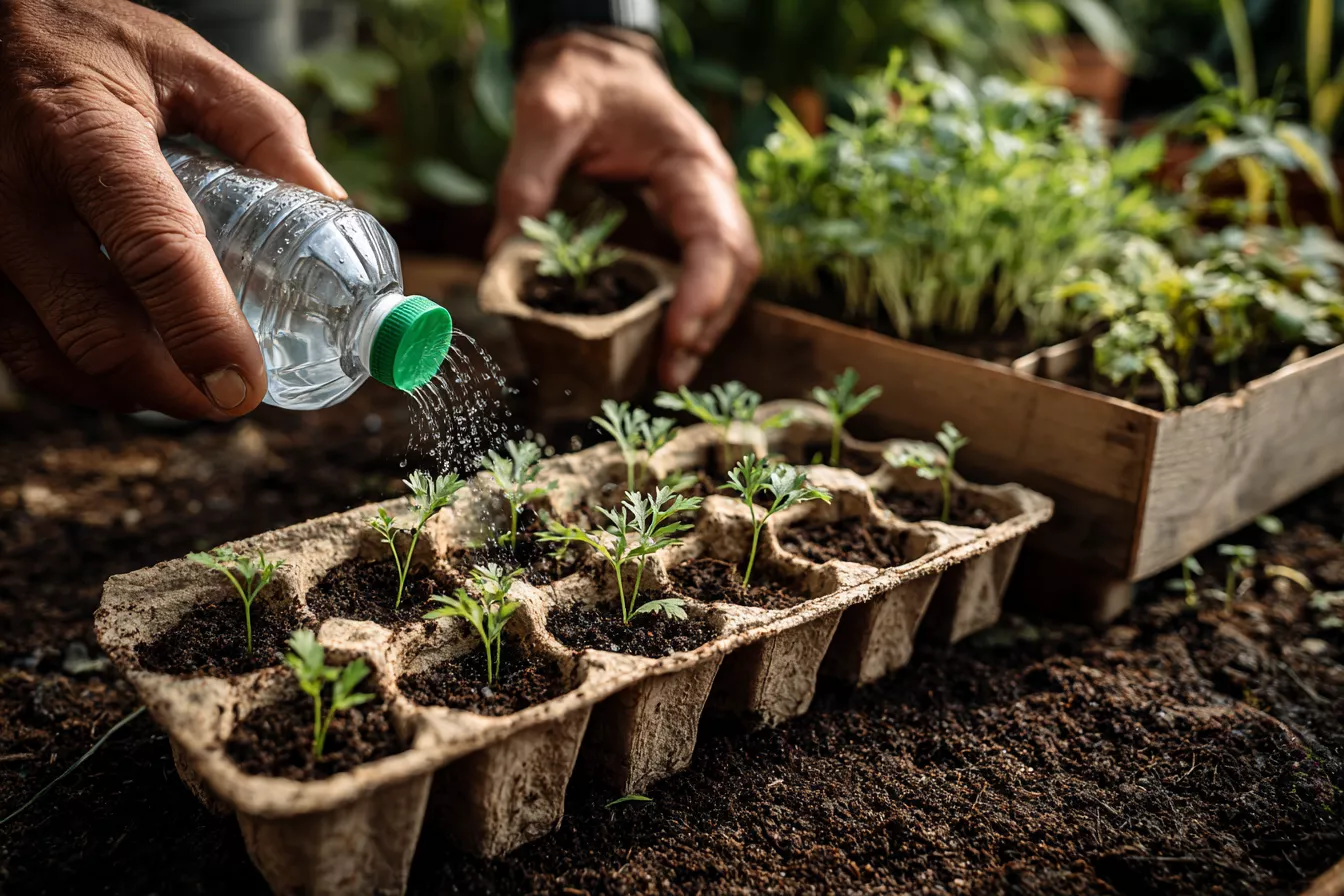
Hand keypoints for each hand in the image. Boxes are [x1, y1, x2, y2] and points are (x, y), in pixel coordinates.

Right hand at [0, 0, 344, 418]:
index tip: (246, 385)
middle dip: (173, 386)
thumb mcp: (187, 65)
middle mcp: (17, 193)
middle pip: (96, 327)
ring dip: (129, 391)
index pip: (155, 248)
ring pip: (51, 355)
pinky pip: (21, 347)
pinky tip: (134, 373)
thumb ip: (265, 132)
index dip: (204, 329)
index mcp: (85, 135)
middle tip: (233, 400)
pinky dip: (82, 377)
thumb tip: (332, 206)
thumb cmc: (92, 44)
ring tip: (192, 391)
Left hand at [488, 29, 758, 388]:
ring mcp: (702, 203)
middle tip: (670, 371)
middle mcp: (709, 185)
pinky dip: (690, 308)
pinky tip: (664, 341)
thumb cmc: (579, 79)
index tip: (676, 337)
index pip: (716, 237)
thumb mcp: (546, 113)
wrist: (595, 58)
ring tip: (669, 370)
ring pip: (728, 273)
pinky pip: (703, 268)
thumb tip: (502, 257)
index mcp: (689, 160)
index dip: (703, 293)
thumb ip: (526, 179)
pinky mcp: (685, 218)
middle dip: (708, 322)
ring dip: (705, 324)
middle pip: (735, 266)